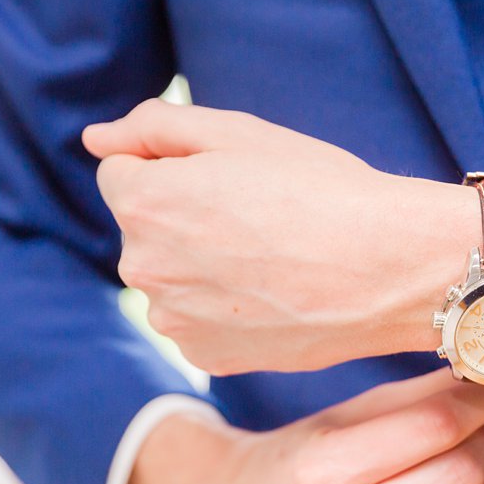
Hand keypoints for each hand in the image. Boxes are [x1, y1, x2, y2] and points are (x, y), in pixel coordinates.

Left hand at [83, 99, 478, 374]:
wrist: (387, 268)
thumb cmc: (320, 189)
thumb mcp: (237, 132)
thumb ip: (152, 127)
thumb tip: (96, 141)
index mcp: (142, 203)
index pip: (120, 174)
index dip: (173, 167)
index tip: (227, 177)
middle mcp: (142, 267)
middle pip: (143, 230)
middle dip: (182, 217)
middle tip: (257, 214)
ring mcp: (173, 319)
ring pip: (172, 278)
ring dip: (201, 265)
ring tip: (270, 256)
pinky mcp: (206, 356)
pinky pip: (198, 320)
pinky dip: (225, 307)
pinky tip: (272, 293)